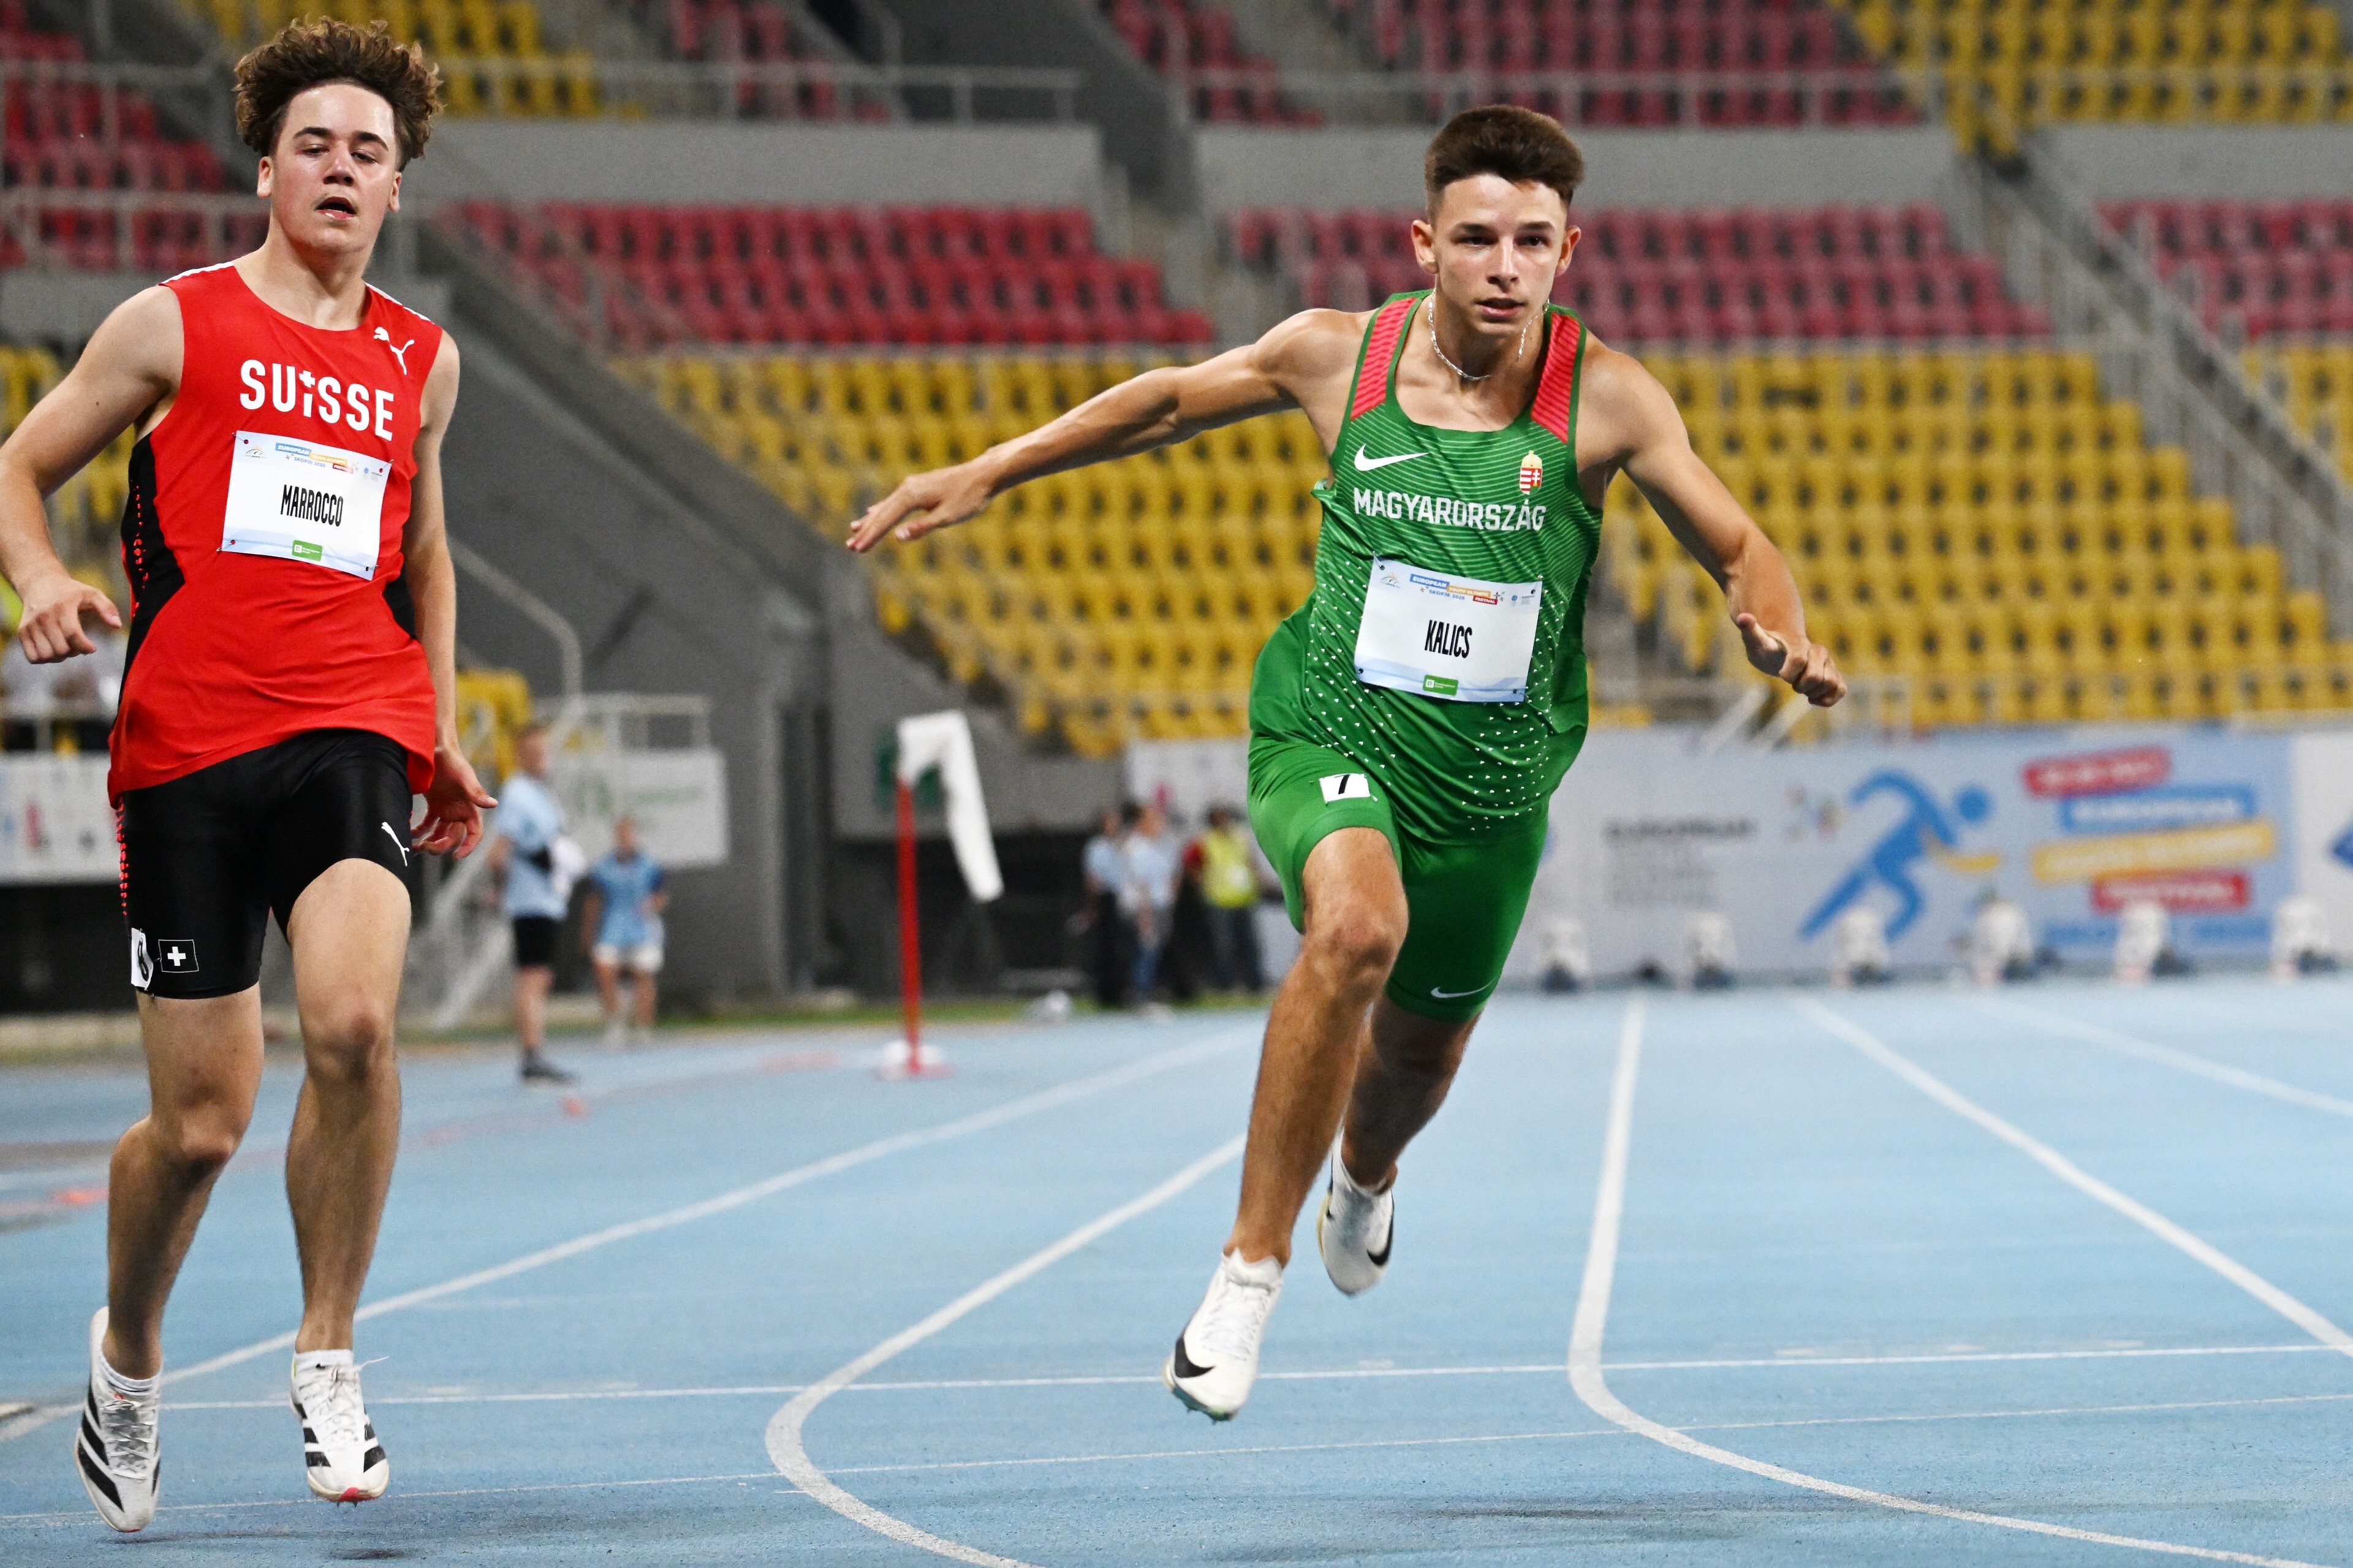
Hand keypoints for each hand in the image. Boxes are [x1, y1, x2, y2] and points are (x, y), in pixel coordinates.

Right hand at [11, 571, 118, 662]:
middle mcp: (44, 616)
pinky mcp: (22, 632)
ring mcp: (31, 625)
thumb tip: (117, 625)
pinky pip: (33, 657)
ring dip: (60, 657)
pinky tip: (53, 649)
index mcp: (62, 607)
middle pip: (61, 649)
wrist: (40, 583)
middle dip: (75, 652)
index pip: (73, 635)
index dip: (85, 647)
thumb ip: (107, 608)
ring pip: (46, 656)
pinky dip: (45, 659)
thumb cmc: (71, 592)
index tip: (92, 647)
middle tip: (79, 645)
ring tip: (66, 647)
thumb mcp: (92, 593)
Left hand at [414, 744, 497, 857]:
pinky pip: (426, 826)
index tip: (456, 857)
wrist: (433, 746)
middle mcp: (459, 812)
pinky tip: (409, 832)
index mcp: (469, 807)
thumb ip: (476, 792)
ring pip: (439, 835)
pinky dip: (418, 832)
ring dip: (428, 843)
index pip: (474, 833)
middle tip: (425, 847)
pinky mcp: (433, 806)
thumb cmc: (451, 759)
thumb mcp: (463, 775)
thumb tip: (494, 804)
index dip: (468, 847)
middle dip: (441, 846)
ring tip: (413, 847)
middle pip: (453, 838)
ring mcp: (445, 810)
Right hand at [845, 461, 994, 552]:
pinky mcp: (918, 486)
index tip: (857, 550)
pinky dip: (882, 509)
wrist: (984, 475)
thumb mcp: (947, 517)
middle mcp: (907, 487)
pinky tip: (872, 511)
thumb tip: (897, 537)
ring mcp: (912, 485)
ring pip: (885, 506)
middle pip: (881, 513)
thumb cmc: (969, 498)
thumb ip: (921, 528)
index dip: (871, 536)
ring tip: (854, 531)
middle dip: (866, 531)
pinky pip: (894, 501)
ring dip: (870, 520)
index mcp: (911, 496)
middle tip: (850, 547)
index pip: (885, 520)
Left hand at [1736, 612, 1845, 706]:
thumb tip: (1742, 617)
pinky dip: (1829, 699)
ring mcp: (1828, 664)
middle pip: (1815, 676)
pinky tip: (1812, 700)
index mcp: (1798, 645)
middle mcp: (1818, 652)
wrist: (1783, 649)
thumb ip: (1750, 630)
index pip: (1798, 660)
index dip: (1788, 672)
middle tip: (1791, 682)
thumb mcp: (1756, 639)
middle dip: (1800, 685)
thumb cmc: (1767, 646)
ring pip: (1832, 682)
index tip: (1781, 674)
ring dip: (1815, 692)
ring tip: (1803, 690)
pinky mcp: (1833, 675)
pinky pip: (1841, 689)